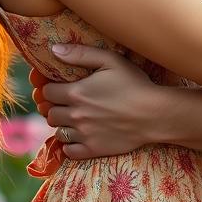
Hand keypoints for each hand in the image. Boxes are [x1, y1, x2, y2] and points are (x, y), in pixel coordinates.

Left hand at [29, 46, 160, 158]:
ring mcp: (83, 134)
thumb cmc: (135, 84)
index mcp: (76, 93)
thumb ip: (80, 54)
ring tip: (75, 120)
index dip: (51, 89)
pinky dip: (70, 145)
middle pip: (50, 114)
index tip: (60, 88)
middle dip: (56, 107)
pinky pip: (69, 151)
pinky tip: (80, 136)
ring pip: (58, 132)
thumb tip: (54, 49)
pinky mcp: (93, 149)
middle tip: (69, 104)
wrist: (154, 114)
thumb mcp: (111, 60)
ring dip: (63, 125)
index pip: (47, 93)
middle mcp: (75, 115)